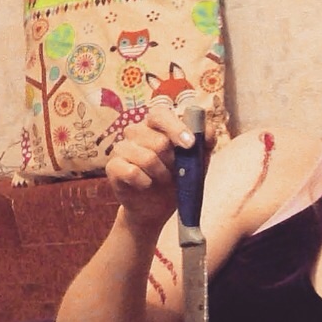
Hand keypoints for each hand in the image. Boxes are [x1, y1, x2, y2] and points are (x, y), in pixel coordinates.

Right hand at [106, 105, 215, 229]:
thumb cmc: (178, 179)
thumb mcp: (198, 163)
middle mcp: (137, 132)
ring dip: (161, 174)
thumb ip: (205, 144)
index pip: (160, 113)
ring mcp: (122, 148)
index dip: (176, 127)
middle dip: (173, 161)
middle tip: (175, 170)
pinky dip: (145, 182)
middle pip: (158, 140)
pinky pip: (131, 172)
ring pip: (147, 157)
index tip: (190, 144)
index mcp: (157, 125)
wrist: (158, 208)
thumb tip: (208, 131)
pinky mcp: (113, 166)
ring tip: (163, 179)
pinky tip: (147, 185)